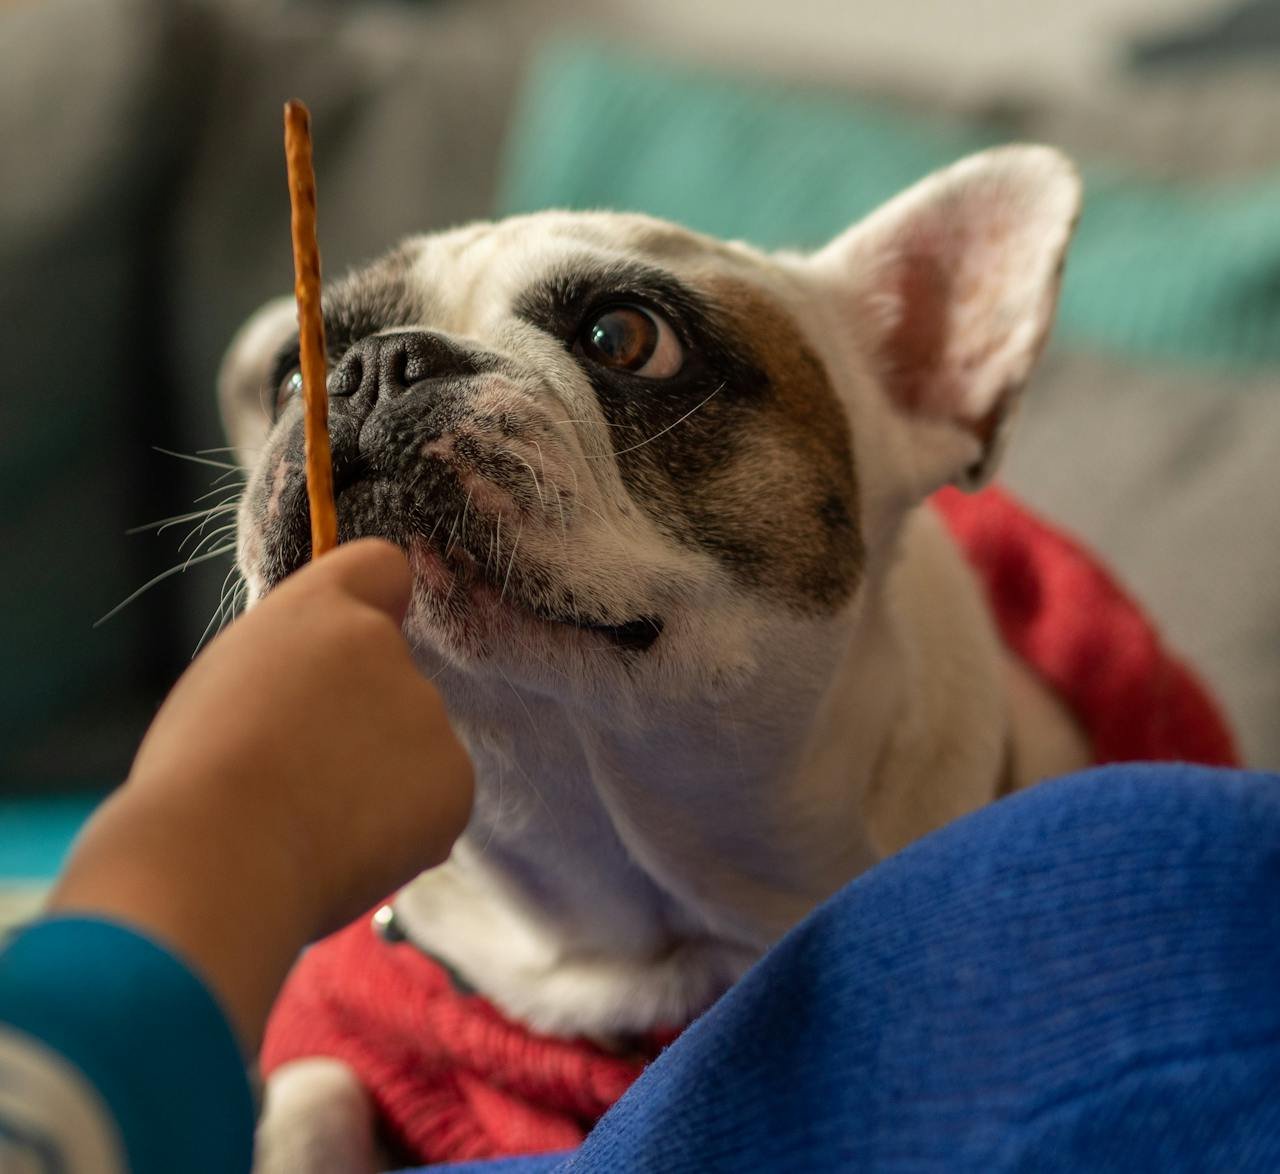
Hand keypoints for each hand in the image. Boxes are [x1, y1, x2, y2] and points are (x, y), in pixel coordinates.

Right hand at [49, 539, 472, 1048]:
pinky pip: (432, 801)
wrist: (220, 860)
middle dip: (358, 719)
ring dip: (376, 778)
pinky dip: (401, 827)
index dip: (367, 605)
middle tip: (295, 772)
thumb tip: (328, 688)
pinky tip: (344, 846)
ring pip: (410, 746)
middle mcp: (390, 648)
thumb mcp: (229, 680)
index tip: (348, 645)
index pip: (379, 568)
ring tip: (308, 818)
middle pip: (388, 678)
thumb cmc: (199, 776)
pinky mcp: (455, 782)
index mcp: (324, 609)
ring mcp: (429, 714)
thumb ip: (294, 664)